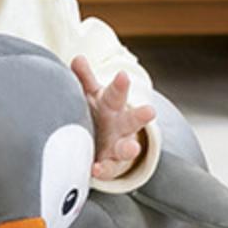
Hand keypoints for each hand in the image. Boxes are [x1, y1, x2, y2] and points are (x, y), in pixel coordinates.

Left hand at [71, 56, 155, 179]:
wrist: (104, 140)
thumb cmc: (97, 111)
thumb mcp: (91, 94)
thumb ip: (84, 78)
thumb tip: (78, 58)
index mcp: (113, 104)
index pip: (118, 92)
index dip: (120, 84)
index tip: (123, 75)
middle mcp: (121, 124)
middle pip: (132, 119)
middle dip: (141, 115)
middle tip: (149, 112)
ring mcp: (119, 145)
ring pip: (127, 147)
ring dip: (130, 148)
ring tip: (132, 149)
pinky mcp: (112, 164)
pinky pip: (109, 168)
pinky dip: (103, 169)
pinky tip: (96, 169)